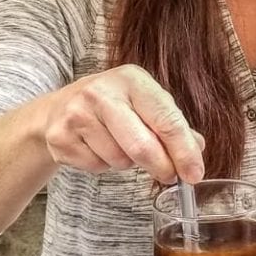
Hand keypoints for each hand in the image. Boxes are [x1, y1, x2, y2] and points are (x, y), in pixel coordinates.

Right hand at [42, 64, 204, 183]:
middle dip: (162, 167)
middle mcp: (102, 93)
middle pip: (142, 146)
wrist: (57, 108)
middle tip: (169, 176)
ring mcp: (77, 114)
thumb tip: (197, 147)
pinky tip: (98, 148)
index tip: (194, 174)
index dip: (184, 151)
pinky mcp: (60, 138)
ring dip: (128, 163)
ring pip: (120, 160)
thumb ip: (171, 123)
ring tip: (119, 144)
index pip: (166, 119)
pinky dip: (105, 166)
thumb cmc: (111, 105)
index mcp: (131, 79)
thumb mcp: (143, 103)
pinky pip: (97, 167)